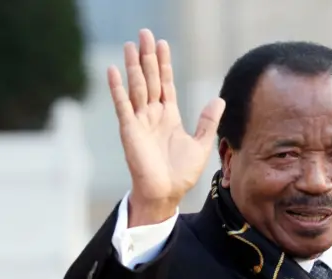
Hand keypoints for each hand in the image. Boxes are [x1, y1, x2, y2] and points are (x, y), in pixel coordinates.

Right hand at [107, 29, 225, 225]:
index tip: (163, 44)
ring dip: (133, 66)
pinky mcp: (130, 130)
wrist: (166, 193)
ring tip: (131, 44)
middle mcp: (153, 115)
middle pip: (150, 79)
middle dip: (148, 57)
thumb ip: (207, 121)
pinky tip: (113, 70)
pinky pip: (123, 105)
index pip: (166, 84)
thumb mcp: (200, 144)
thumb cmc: (181, 173)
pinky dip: (117, 88)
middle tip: (145, 33)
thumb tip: (218, 99)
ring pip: (137, 87)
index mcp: (169, 116)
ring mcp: (140, 121)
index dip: (165, 64)